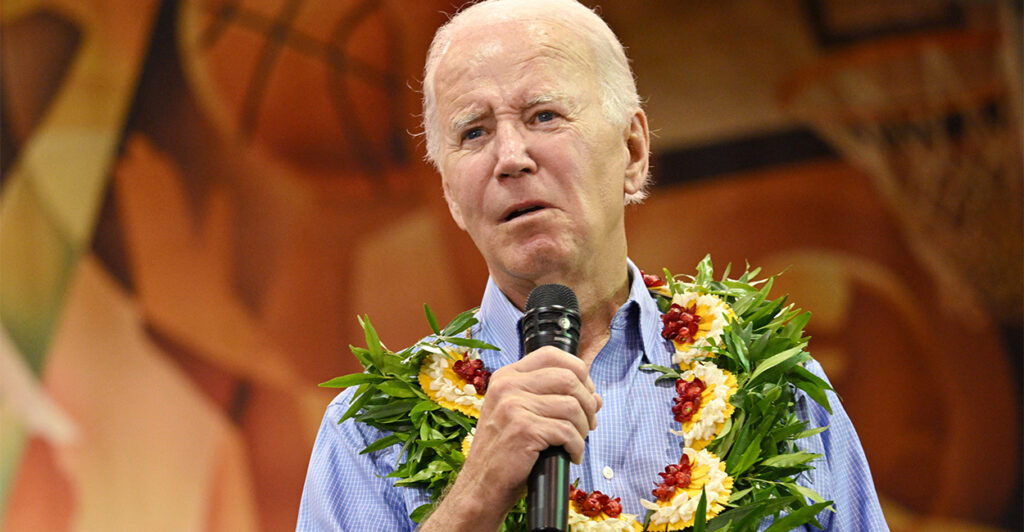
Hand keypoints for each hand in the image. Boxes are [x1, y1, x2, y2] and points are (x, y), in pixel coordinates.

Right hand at [420, 346, 601, 530]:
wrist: (481, 486)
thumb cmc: (505, 453)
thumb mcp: (525, 417)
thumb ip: (555, 400)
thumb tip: (596, 396)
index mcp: (506, 376)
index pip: (552, 355)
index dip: (578, 371)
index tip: (585, 394)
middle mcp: (507, 386)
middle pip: (568, 378)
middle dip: (587, 402)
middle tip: (588, 424)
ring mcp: (513, 406)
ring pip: (572, 406)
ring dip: (583, 428)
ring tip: (576, 443)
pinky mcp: (523, 429)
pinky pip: (567, 431)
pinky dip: (577, 447)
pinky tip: (571, 456)